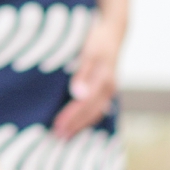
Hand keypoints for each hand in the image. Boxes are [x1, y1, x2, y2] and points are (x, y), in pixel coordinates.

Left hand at [53, 16, 123, 138]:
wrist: (112, 32)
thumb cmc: (96, 40)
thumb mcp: (89, 51)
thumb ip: (83, 73)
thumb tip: (78, 94)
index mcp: (103, 79)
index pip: (84, 103)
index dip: (71, 117)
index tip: (57, 126)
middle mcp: (109, 88)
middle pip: (90, 112)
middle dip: (74, 125)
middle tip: (57, 137)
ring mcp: (110, 90)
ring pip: (96, 113)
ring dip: (81, 125)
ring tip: (64, 135)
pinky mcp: (107, 91)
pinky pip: (98, 110)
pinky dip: (87, 120)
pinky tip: (76, 126)